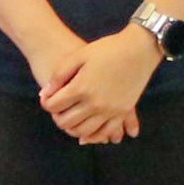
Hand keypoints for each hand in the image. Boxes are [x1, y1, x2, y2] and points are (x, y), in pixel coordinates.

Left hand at [41, 27, 160, 143]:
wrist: (139, 49)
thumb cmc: (107, 49)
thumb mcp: (78, 55)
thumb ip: (59, 75)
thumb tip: (45, 94)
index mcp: (81, 87)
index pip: (54, 106)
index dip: (46, 103)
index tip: (47, 99)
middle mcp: (95, 103)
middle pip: (66, 122)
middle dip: (57, 117)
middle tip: (58, 110)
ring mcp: (110, 110)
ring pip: (83, 131)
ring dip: (72, 128)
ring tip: (71, 118)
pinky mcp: (122, 112)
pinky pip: (105, 132)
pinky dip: (93, 135)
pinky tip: (88, 130)